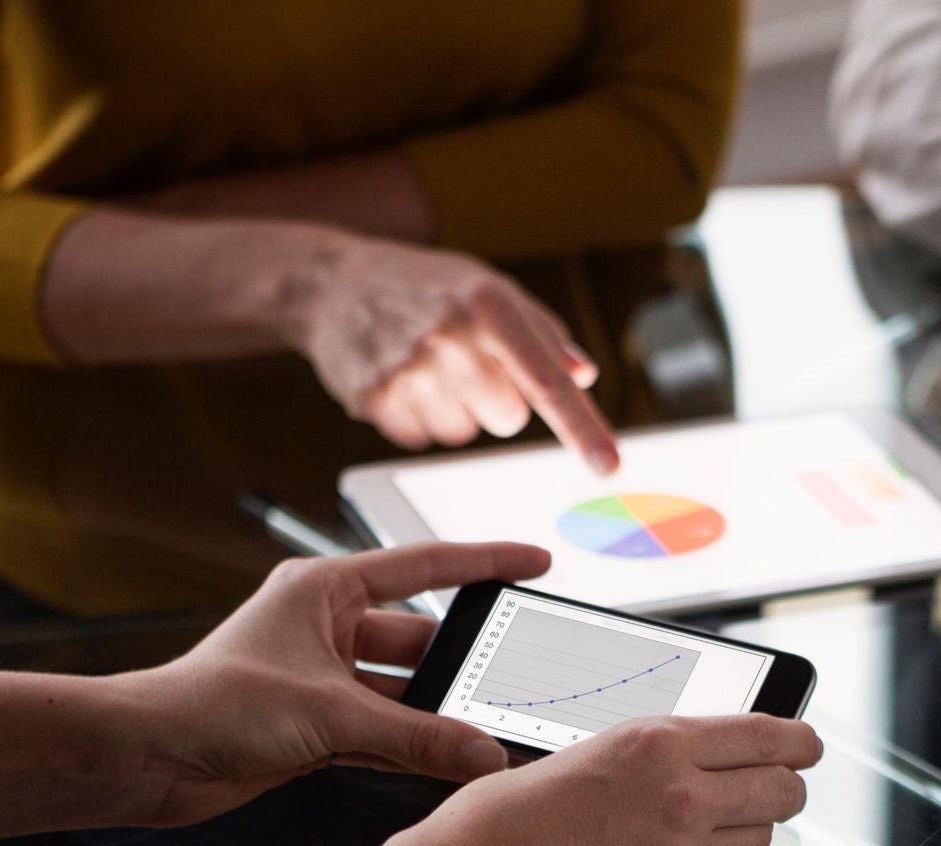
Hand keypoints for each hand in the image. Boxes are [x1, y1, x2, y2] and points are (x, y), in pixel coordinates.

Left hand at [121, 541, 551, 827]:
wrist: (146, 757)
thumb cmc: (213, 707)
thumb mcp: (329, 716)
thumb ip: (415, 737)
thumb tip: (484, 754)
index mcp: (324, 589)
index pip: (423, 567)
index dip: (485, 563)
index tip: (537, 562)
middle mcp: (324, 626)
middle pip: (418, 638)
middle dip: (464, 660)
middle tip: (518, 673)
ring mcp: (320, 677)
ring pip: (402, 691)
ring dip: (438, 713)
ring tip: (491, 729)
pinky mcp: (312, 724)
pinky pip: (382, 728)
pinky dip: (411, 745)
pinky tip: (450, 760)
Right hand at [298, 236, 620, 472]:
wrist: (332, 285)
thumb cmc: (425, 286)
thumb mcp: (487, 285)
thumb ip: (541, 330)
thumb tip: (583, 376)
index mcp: (487, 303)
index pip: (546, 379)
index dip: (581, 427)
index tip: (608, 465)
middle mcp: (449, 335)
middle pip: (508, 419)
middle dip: (497, 399)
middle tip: (466, 362)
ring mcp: (408, 369)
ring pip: (465, 432)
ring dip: (457, 409)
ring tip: (428, 365)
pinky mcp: (375, 399)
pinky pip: (424, 438)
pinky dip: (420, 416)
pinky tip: (402, 377)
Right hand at [317, 713, 822, 845]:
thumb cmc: (501, 817)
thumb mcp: (582, 754)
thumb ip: (644, 761)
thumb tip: (682, 766)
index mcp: (658, 743)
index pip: (767, 735)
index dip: (798, 741)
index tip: (806, 745)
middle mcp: (681, 796)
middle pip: (783, 792)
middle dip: (784, 789)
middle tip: (774, 789)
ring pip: (757, 843)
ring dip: (744, 833)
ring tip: (708, 829)